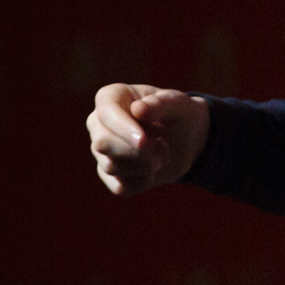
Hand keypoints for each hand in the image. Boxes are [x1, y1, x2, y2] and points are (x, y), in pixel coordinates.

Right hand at [87, 83, 210, 195]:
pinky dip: (144, 181)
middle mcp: (98, 123)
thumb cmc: (178, 114)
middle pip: (102, 143)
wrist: (186, 138)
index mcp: (110, 98)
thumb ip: (161, 104)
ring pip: (111, 166)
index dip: (124, 129)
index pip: (106, 114)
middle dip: (138, 150)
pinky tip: (154, 169)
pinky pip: (121, 186)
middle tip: (163, 145)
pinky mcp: (109, 175)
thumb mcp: (178, 104)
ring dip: (145, 164)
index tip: (145, 140)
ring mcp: (101, 151)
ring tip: (163, 153)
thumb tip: (137, 110)